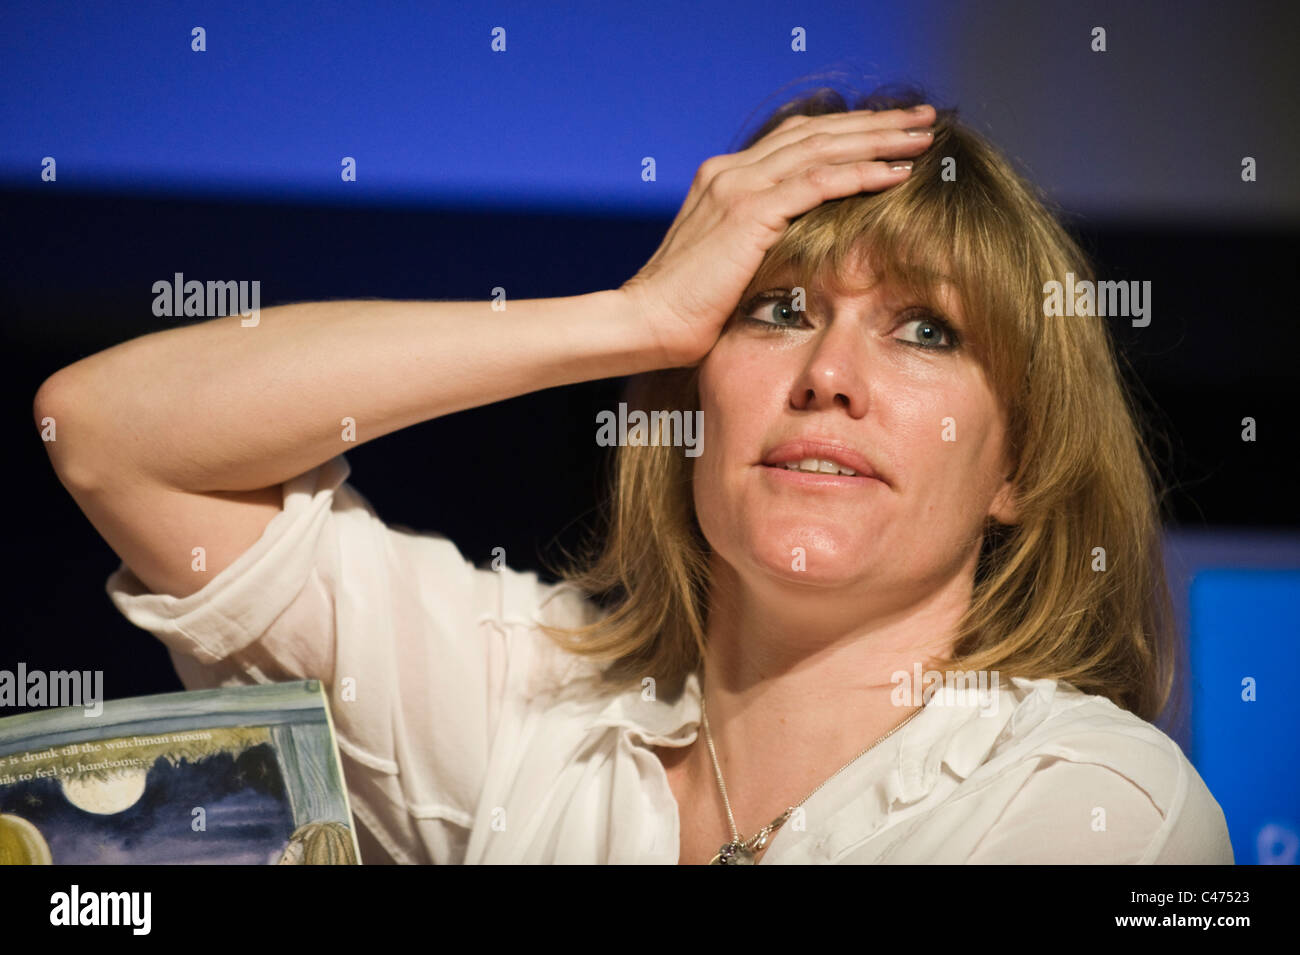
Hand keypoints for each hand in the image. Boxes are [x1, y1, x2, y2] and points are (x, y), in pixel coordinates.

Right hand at [620, 104, 936, 367]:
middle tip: (922, 120)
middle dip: (874, 124)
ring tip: (923, 137)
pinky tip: (897, 173)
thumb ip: (756, 246)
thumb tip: (794, 256)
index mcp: (724, 179)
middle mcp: (731, 171)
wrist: (643, 324)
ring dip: (878, 140)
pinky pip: (818, 182)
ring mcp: (738, 186)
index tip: (889, 134)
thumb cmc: (682, 312)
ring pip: (823, 147)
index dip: (846, 132)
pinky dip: (861, 173)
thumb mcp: (724, 267)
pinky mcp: (749, 212)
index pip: (796, 140)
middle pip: (817, 132)